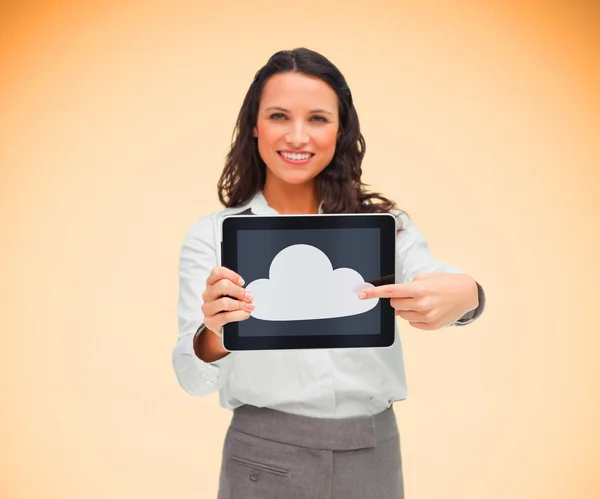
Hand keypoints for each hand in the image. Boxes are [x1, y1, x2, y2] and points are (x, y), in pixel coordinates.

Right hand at [201, 266, 253, 334]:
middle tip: (249, 297)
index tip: (242, 282)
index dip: (232, 275)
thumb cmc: (229, 307)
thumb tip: (248, 292)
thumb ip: (237, 288)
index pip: (217, 272)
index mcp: (211, 284)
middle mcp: (207, 294)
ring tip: (249, 307)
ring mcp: (207, 308)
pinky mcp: (209, 321)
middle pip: (222, 285)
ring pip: (224, 302)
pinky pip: (225, 316)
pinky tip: (245, 314)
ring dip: (240, 304)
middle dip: (239, 291)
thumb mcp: (233, 294)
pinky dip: (238, 315)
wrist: (224, 326)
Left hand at [358, 273, 477, 329]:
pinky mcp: (432, 326)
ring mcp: (427, 317)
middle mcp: (422, 304)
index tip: (360, 294)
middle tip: (412, 294)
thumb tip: (395, 303)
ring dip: (407, 308)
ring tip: (423, 302)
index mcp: (419, 289)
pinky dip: (416, 317)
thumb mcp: (425, 278)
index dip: (374, 293)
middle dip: (399, 299)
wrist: (467, 293)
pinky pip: (412, 323)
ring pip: (402, 315)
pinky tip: (428, 310)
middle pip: (395, 304)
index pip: (391, 291)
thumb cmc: (444, 283)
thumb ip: (408, 287)